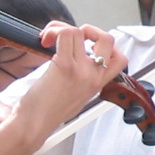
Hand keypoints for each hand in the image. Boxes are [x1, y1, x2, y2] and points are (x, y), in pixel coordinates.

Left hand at [2, 22, 127, 152]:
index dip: (109, 45)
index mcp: (97, 85)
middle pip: (108, 39)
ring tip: (51, 38)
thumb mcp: (75, 98)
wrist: (33, 126)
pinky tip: (44, 41)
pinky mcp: (64, 65)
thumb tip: (74, 58)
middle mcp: (93, 76)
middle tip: (74, 36)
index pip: (120, 59)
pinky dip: (53, 31)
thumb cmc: (46, 115)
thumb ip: (81, 80)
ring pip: (79, 31)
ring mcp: (80, 70)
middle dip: (90, 29)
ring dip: (62, 28)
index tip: (91, 44)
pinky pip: (64, 34)